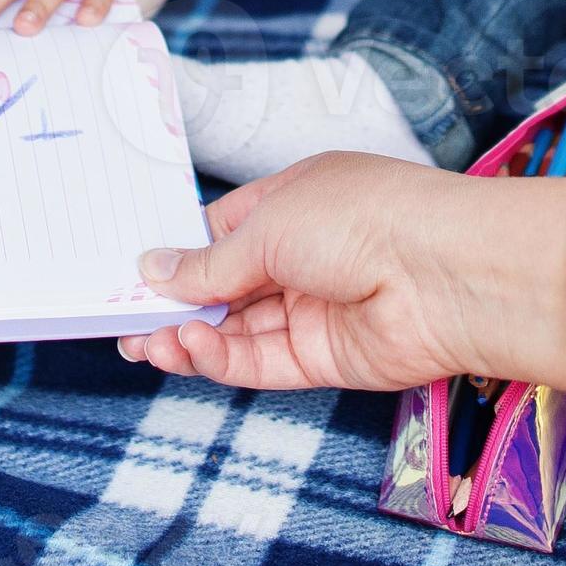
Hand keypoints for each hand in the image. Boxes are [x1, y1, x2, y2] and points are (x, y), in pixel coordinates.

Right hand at [119, 153, 565, 392]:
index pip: (221, 230)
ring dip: (187, 336)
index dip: (177, 253)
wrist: (444, 272)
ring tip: (143, 342)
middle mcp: (302, 255)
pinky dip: (217, 358)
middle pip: (223, 286)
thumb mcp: (268, 226)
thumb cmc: (363, 218)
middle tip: (122, 321)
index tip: (128, 274)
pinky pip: (258, 361)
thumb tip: (152, 268)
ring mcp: (312, 308)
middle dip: (174, 303)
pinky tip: (185, 349)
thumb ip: (209, 261)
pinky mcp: (322, 358)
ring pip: (234, 329)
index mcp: (293, 203)